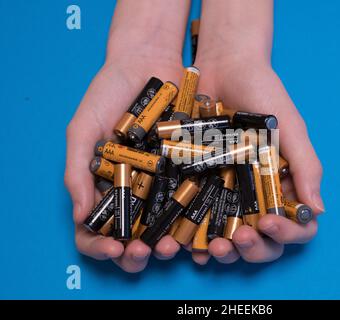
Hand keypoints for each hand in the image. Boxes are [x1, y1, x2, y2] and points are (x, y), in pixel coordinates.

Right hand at [64, 0, 189, 271]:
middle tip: (146, 252)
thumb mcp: (83, 129)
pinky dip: (197, 211)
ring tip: (173, 246)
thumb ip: (77, 170)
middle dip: (138, 250)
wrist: (147, 59)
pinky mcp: (191, 163)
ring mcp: (165, 177)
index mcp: (106, 183)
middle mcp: (137, 186)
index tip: (112, 246)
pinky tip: (200, 225)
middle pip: (135, 231)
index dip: (100, 243)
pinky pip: (195, 192)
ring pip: (167, 219)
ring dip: (169, 240)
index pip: (97, 225)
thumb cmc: (108, 93)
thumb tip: (80, 215)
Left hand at [189, 0, 323, 263]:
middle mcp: (258, 195)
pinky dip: (195, 239)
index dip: (289, 233)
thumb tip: (318, 211)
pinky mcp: (200, 185)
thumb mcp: (289, 127)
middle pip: (265, 239)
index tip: (270, 222)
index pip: (298, 224)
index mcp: (285, 184)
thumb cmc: (263, 93)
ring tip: (211, 249)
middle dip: (255, 248)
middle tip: (240, 238)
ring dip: (225, 252)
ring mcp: (228, 192)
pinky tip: (188, 246)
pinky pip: (200, 220)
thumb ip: (306, 166)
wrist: (222, 66)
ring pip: (231, 237)